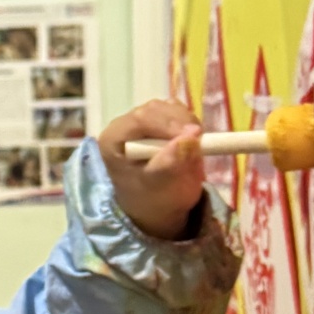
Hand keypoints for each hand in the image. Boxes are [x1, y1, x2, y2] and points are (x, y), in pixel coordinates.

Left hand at [99, 98, 204, 239]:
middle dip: (180, 122)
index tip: (194, 136)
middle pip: (155, 110)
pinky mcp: (161, 119)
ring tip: (195, 144)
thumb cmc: (153, 199)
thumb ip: (169, 164)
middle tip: (200, 140)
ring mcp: (144, 119)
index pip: (139, 121)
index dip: (168, 124)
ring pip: (168, 107)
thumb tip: (189, 138)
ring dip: (187, 122)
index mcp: (113, 140)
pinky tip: (192, 139)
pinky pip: (179, 110)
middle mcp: (125, 125)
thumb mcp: (159, 188)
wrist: (158, 206)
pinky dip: (190, 121)